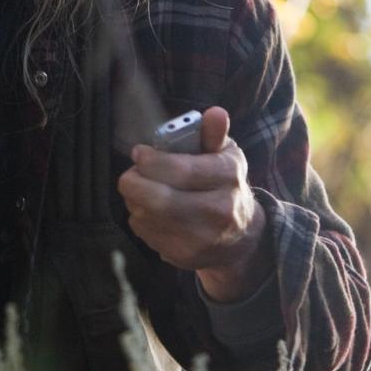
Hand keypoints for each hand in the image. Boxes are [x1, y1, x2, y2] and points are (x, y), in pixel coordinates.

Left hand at [117, 106, 272, 301]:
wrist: (240, 236)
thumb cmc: (225, 185)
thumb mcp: (225, 155)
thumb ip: (213, 134)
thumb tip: (215, 113)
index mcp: (229, 178)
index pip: (184, 171)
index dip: (153, 161)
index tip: (139, 153)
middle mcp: (218, 211)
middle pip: (160, 199)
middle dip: (135, 182)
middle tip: (131, 174)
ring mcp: (202, 238)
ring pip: (147, 216)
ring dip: (134, 199)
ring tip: (141, 189)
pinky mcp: (185, 256)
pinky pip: (146, 233)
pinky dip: (140, 219)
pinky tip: (149, 210)